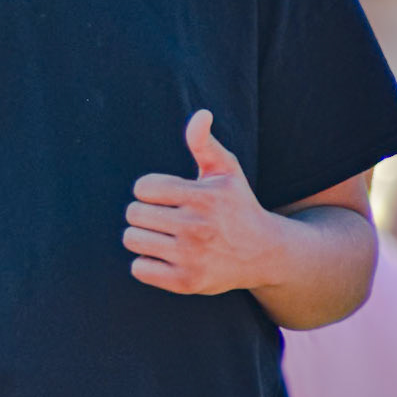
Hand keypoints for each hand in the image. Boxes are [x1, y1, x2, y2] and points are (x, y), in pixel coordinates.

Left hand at [124, 109, 274, 295]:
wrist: (265, 254)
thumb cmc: (238, 206)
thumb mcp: (226, 172)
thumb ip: (205, 143)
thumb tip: (200, 114)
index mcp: (203, 197)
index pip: (143, 187)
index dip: (149, 190)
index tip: (165, 196)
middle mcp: (197, 227)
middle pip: (133, 213)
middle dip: (144, 213)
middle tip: (163, 217)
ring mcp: (191, 257)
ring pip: (131, 239)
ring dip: (141, 237)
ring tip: (161, 236)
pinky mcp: (186, 282)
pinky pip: (138, 268)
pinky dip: (145, 263)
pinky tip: (164, 257)